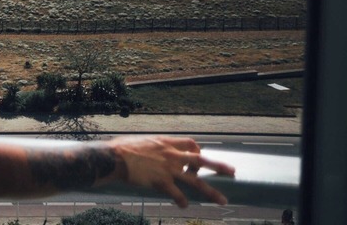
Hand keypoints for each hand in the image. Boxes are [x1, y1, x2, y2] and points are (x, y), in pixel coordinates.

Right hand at [108, 135, 234, 207]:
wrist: (114, 157)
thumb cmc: (123, 148)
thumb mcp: (143, 141)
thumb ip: (154, 146)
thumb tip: (153, 149)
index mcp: (167, 142)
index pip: (191, 144)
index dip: (198, 151)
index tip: (200, 158)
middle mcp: (171, 155)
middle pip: (201, 159)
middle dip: (219, 166)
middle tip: (232, 171)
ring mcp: (168, 169)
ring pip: (195, 180)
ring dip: (211, 191)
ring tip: (222, 200)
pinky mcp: (161, 181)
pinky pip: (177, 193)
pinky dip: (182, 200)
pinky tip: (185, 205)